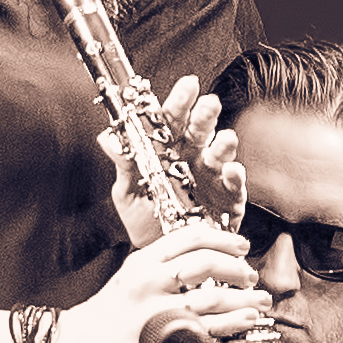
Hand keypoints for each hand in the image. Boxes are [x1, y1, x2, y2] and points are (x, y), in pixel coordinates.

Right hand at [55, 223, 270, 342]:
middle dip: (237, 267)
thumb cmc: (109, 312)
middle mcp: (150, 281)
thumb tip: (209, 259)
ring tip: (261, 300)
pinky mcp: (164, 338)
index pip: (190, 238)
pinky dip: (234, 322)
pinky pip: (209, 328)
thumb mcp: (132, 276)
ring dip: (245, 298)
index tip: (242, 246)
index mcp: (144, 261)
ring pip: (213, 297)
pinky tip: (248, 318)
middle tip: (250, 275)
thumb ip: (164, 266)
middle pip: (206, 263)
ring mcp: (158, 311)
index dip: (223, 239)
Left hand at [100, 76, 244, 242]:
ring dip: (225, 144)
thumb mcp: (128, 192)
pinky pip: (235, 186)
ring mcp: (212, 178)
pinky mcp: (228, 201)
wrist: (162, 257)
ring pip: (221, 154)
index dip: (180, 102)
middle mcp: (193, 159)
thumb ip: (124, 165)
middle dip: (206, 114)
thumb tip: (107, 137)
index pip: (172, 120)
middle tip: (208, 103)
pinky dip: (235, 177)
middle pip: (201, 130)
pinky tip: (232, 171)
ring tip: (225, 139)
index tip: (188, 85)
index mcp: (168, 151)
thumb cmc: (146, 221)